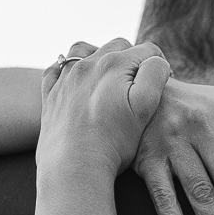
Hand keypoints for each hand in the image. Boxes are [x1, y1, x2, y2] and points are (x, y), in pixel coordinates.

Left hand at [40, 39, 170, 176]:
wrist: (74, 167)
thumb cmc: (114, 141)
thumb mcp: (145, 106)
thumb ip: (155, 74)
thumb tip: (156, 61)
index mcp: (113, 64)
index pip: (147, 51)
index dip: (160, 66)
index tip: (163, 86)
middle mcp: (86, 64)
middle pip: (117, 46)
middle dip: (132, 59)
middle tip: (139, 85)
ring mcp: (65, 79)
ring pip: (83, 50)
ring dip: (98, 56)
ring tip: (108, 77)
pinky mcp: (50, 96)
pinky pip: (56, 70)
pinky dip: (67, 70)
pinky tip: (76, 83)